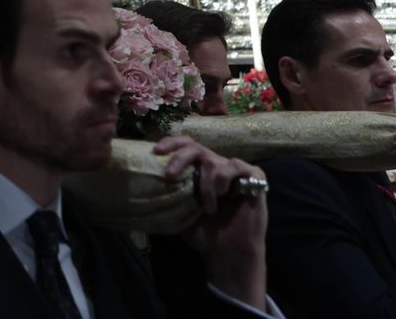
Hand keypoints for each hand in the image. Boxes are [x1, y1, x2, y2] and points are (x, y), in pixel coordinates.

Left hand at [153, 136, 267, 309]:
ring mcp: (235, 170)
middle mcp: (215, 165)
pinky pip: (236, 165)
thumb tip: (140, 187)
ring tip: (208, 207)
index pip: (184, 146)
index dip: (170, 143)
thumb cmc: (204, 233)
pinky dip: (225, 179)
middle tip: (169, 175)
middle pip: (195, 146)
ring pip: (213, 160)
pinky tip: (226, 195)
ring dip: (206, 184)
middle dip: (179, 158)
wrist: (227, 253)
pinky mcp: (254, 176)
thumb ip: (168, 195)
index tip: (156, 151)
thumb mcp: (178, 212)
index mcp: (198, 170)